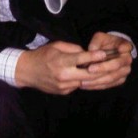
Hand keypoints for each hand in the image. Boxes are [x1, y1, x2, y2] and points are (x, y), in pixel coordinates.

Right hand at [15, 36, 131, 94]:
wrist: (27, 71)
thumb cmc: (42, 55)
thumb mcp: (56, 45)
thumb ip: (73, 48)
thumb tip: (86, 53)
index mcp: (61, 61)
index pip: (81, 59)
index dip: (94, 57)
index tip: (104, 54)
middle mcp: (64, 75)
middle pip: (88, 74)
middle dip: (100, 70)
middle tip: (110, 65)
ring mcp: (64, 86)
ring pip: (84, 81)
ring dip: (92, 76)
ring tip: (101, 70)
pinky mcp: (63, 92)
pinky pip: (77, 85)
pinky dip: (81, 80)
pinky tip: (83, 75)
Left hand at [80, 32, 132, 89]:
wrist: (110, 51)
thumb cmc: (105, 42)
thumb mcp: (100, 37)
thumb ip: (96, 42)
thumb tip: (91, 51)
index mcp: (126, 46)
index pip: (125, 48)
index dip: (121, 49)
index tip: (110, 52)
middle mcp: (127, 60)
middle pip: (116, 65)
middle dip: (102, 68)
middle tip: (89, 69)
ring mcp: (125, 71)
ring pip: (112, 77)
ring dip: (98, 80)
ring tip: (84, 80)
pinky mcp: (120, 79)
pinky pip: (109, 84)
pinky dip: (98, 85)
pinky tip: (87, 85)